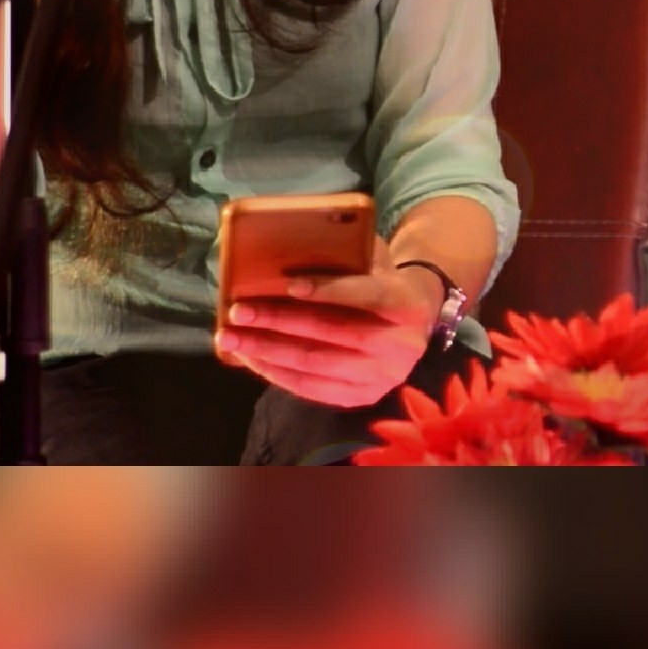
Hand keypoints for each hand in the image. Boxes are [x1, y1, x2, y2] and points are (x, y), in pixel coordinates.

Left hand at [215, 238, 445, 407]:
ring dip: (267, 351)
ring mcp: (381, 377)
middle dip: (279, 321)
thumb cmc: (383, 279)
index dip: (330, 290)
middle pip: (332, 333)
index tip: (289, 285)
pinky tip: (250, 358)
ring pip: (315, 363)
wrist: (417, 321)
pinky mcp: (362, 397)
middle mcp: (400, 346)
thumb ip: (347, 256)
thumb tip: (288, 251)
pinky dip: (276, 372)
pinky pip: (311, 388)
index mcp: (407, 303)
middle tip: (237, 311)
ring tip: (230, 338)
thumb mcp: (375, 260)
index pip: (368, 294)